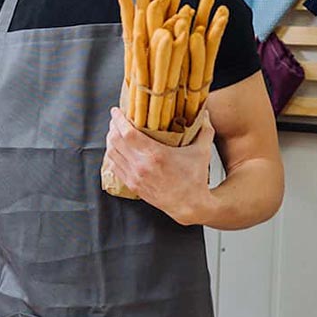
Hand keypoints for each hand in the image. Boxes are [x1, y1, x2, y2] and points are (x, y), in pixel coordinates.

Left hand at [105, 107, 215, 225]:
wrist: (190, 206)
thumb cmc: (195, 180)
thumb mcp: (202, 152)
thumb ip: (204, 130)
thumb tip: (206, 114)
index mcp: (155, 155)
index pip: (127, 133)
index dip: (118, 120)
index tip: (116, 111)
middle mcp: (141, 166)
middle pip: (115, 141)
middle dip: (113, 127)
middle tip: (116, 119)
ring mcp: (135, 177)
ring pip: (112, 154)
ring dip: (110, 141)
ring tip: (115, 132)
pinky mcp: (133, 185)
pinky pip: (115, 167)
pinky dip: (113, 156)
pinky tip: (116, 150)